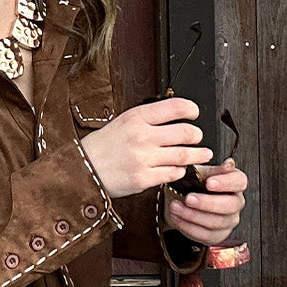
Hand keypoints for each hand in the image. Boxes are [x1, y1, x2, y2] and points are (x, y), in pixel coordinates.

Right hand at [80, 97, 211, 198]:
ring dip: (197, 155)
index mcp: (136, 118)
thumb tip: (174, 115)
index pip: (174, 107)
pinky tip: (179, 169)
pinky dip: (180, 171)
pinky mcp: (143, 179)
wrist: (83, 169)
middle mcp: (142, 136)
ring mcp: (143, 159)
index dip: (191, 109)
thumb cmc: (103, 145)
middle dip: (197, 135)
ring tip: (203, 154)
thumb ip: (147, 118)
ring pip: (183, 155)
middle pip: (185, 132)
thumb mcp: (122, 121)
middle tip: (198, 137)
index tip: (194, 113)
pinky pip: (172, 174)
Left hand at [165, 159, 246, 246]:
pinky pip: (206, 235)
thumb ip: (214, 169)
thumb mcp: (200, 171)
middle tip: (188, 198)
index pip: (239, 181)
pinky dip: (188, 226)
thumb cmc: (193, 183)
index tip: (209, 182)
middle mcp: (235, 202)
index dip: (226, 183)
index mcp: (234, 183)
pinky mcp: (217, 235)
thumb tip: (229, 164)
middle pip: (230, 205)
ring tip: (175, 206)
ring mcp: (228, 221)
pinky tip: (177, 217)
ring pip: (216, 222)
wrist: (179, 198)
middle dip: (208, 203)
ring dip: (193, 215)